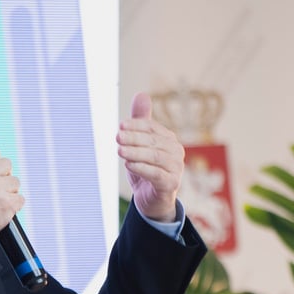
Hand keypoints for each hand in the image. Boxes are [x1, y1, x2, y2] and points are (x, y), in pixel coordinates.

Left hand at [118, 91, 183, 222]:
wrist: (152, 200)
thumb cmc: (146, 169)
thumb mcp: (141, 145)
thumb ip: (141, 122)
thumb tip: (142, 94)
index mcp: (169, 140)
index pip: (152, 128)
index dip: (136, 125)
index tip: (120, 125)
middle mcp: (175, 152)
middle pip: (153, 141)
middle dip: (134, 138)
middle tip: (117, 137)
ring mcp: (176, 169)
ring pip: (155, 157)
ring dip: (136, 153)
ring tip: (119, 151)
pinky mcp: (171, 184)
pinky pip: (156, 174)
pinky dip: (142, 168)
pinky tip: (128, 165)